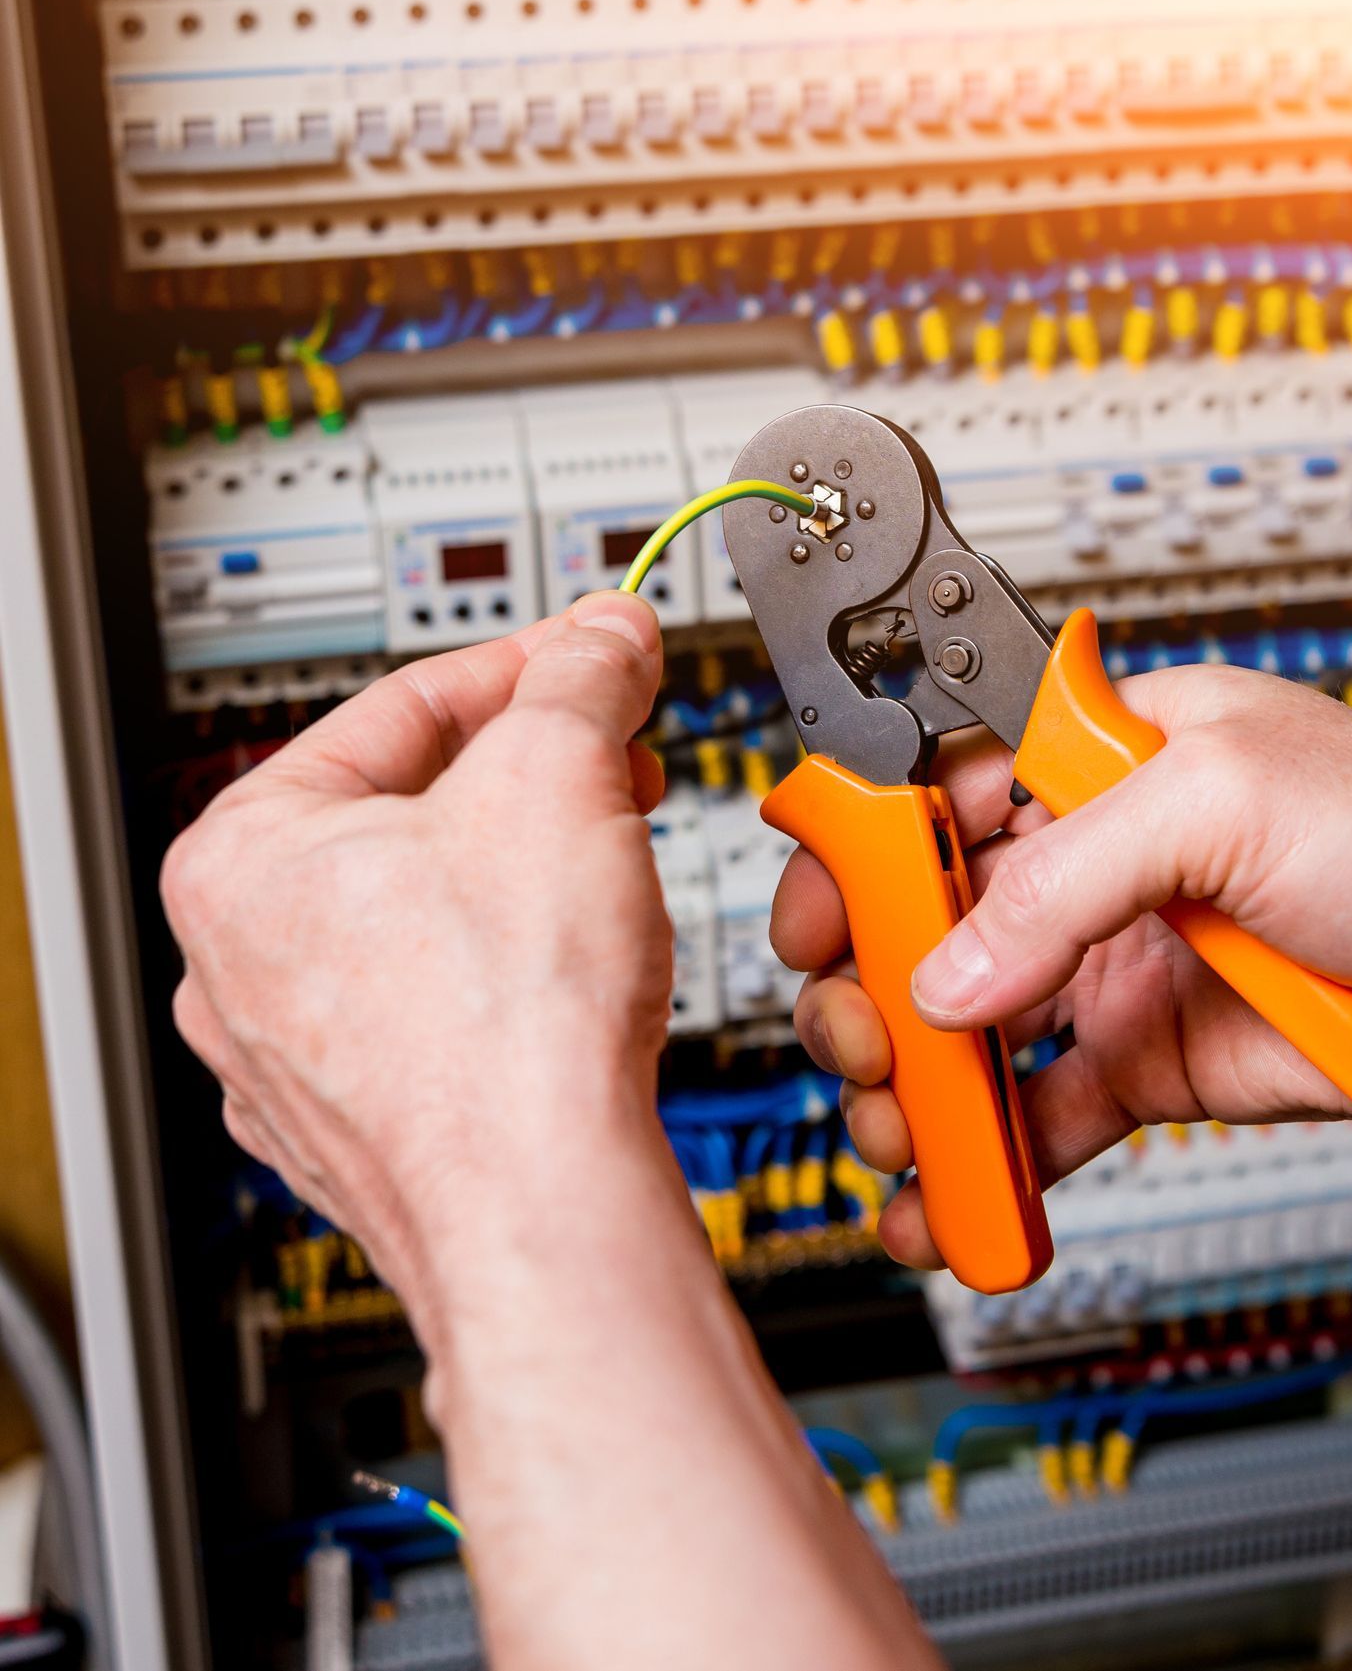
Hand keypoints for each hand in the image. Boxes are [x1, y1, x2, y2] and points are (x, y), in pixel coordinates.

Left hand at [161, 593, 672, 1350]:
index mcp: (236, 859)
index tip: (594, 659)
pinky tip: (571, 976)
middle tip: (618, 761)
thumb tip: (603, 636)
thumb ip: (581, 678)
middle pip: (411, 813)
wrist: (542, 1211)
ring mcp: (294, 1061)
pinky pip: (437, 1011)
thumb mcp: (558, 775)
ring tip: (608, 865)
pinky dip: (506, 975)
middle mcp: (238, 966)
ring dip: (523, 872)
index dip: (524, 668)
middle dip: (533, 776)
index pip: (399, 709)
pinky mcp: (363, 1130)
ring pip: (425, 917)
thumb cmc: (509, 1024)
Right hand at [773, 665, 1351, 1269]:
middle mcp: (1082, 861)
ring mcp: (1100, 967)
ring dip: (912, 1081)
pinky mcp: (1132, 1061)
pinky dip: (980, 1162)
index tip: (817, 913)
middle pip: (918, 919)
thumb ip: (1071, 875)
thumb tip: (953, 970)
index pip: (929, 790)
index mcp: (1091, 758)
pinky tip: (945, 1196)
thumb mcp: (1226, 797)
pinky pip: (1028, 1115)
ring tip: (906, 1125)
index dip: (855, 847)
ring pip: (956, 1027)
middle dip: (869, 982)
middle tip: (871, 1036)